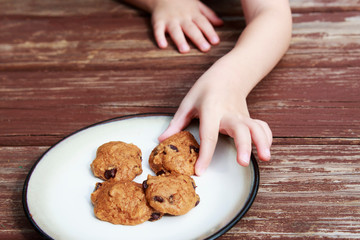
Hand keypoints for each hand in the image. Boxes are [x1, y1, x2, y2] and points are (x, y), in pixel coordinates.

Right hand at [150, 0, 222, 52]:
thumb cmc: (182, 2)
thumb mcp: (196, 5)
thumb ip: (208, 15)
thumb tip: (221, 24)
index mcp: (193, 13)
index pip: (203, 23)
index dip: (210, 32)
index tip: (215, 42)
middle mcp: (182, 17)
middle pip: (191, 28)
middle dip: (198, 38)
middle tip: (205, 49)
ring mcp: (170, 19)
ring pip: (175, 30)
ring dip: (180, 40)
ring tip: (185, 50)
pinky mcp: (158, 21)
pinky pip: (158, 30)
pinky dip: (159, 37)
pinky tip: (162, 46)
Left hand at [158, 56, 271, 174]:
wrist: (228, 74)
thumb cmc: (206, 88)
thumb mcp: (188, 102)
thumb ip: (177, 122)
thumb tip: (162, 139)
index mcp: (211, 109)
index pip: (208, 135)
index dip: (205, 154)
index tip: (200, 171)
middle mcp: (229, 113)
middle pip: (240, 129)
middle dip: (243, 146)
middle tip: (242, 162)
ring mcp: (242, 115)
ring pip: (256, 128)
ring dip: (262, 142)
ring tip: (265, 158)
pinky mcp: (249, 117)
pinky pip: (261, 127)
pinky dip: (266, 137)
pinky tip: (265, 150)